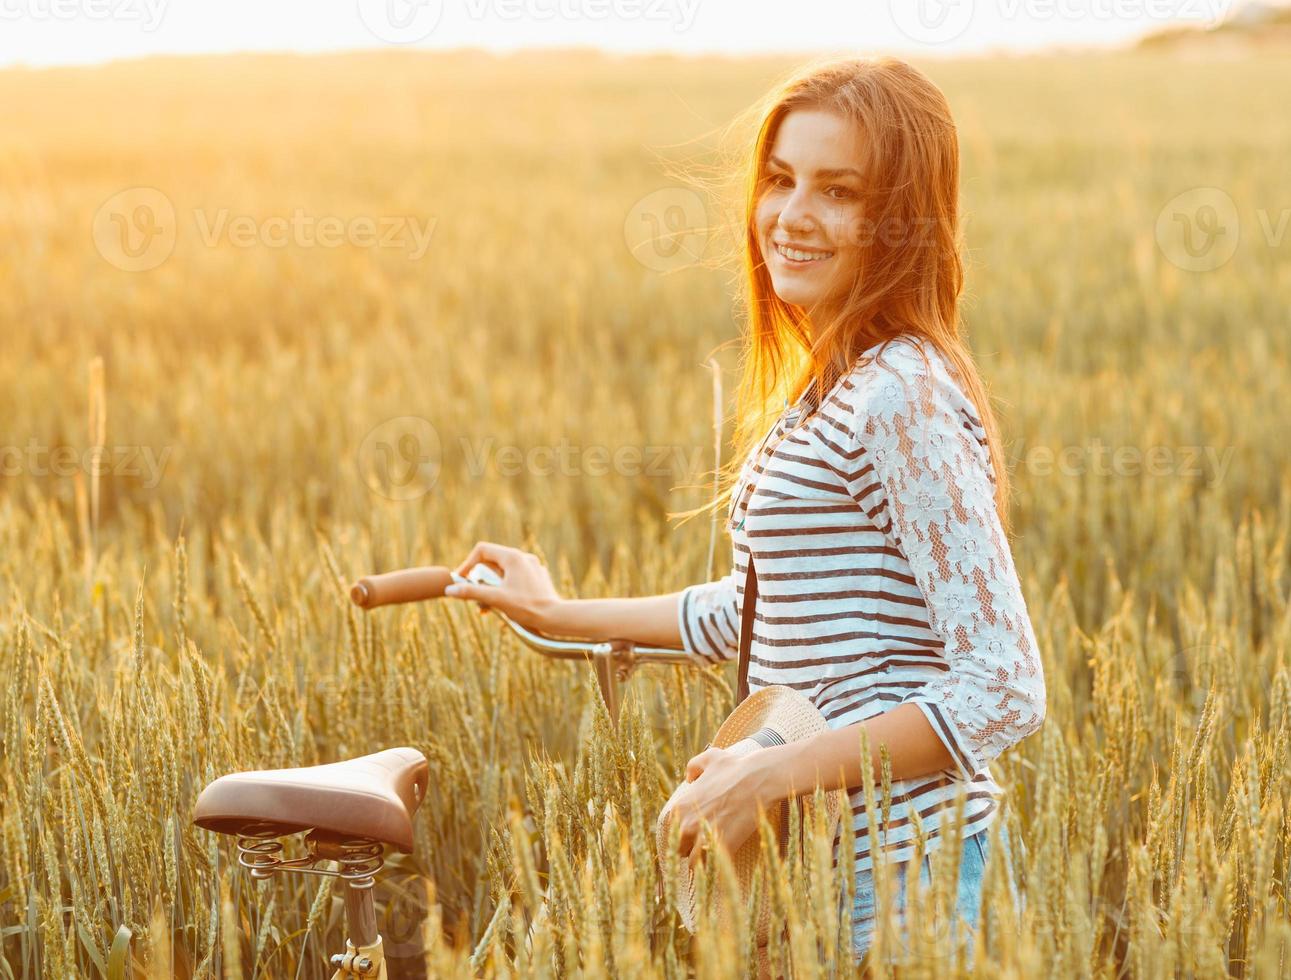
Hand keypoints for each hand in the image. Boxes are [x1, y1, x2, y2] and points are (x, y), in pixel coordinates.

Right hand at [444, 541, 563, 631]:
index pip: (482, 550)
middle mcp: (523, 557)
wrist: (556, 617)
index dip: (467, 564)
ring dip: (491, 589)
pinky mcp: (537, 578)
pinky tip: (503, 608)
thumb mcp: (496, 599)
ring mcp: (531, 567)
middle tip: (475, 599)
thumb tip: (449, 589)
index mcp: (512, 557)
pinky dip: (504, 591)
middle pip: (491, 563)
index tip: (461, 581)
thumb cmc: (527, 607)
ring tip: (487, 609)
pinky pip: (514, 580)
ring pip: (503, 573)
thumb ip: (472, 592)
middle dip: (480, 581)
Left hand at [672, 746, 775, 870]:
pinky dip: (717, 867)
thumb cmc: (734, 767)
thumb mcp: (709, 758)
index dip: (683, 831)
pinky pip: (713, 868)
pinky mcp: (722, 849)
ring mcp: (703, 839)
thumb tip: (689, 778)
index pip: (671, 830)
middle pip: (679, 849)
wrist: (758, 779)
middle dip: (690, 848)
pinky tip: (725, 859)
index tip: (695, 831)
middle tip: (704, 844)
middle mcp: (687, 825)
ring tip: (714, 855)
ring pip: (693, 863)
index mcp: (680, 807)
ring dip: (702, 861)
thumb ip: (693, 766)